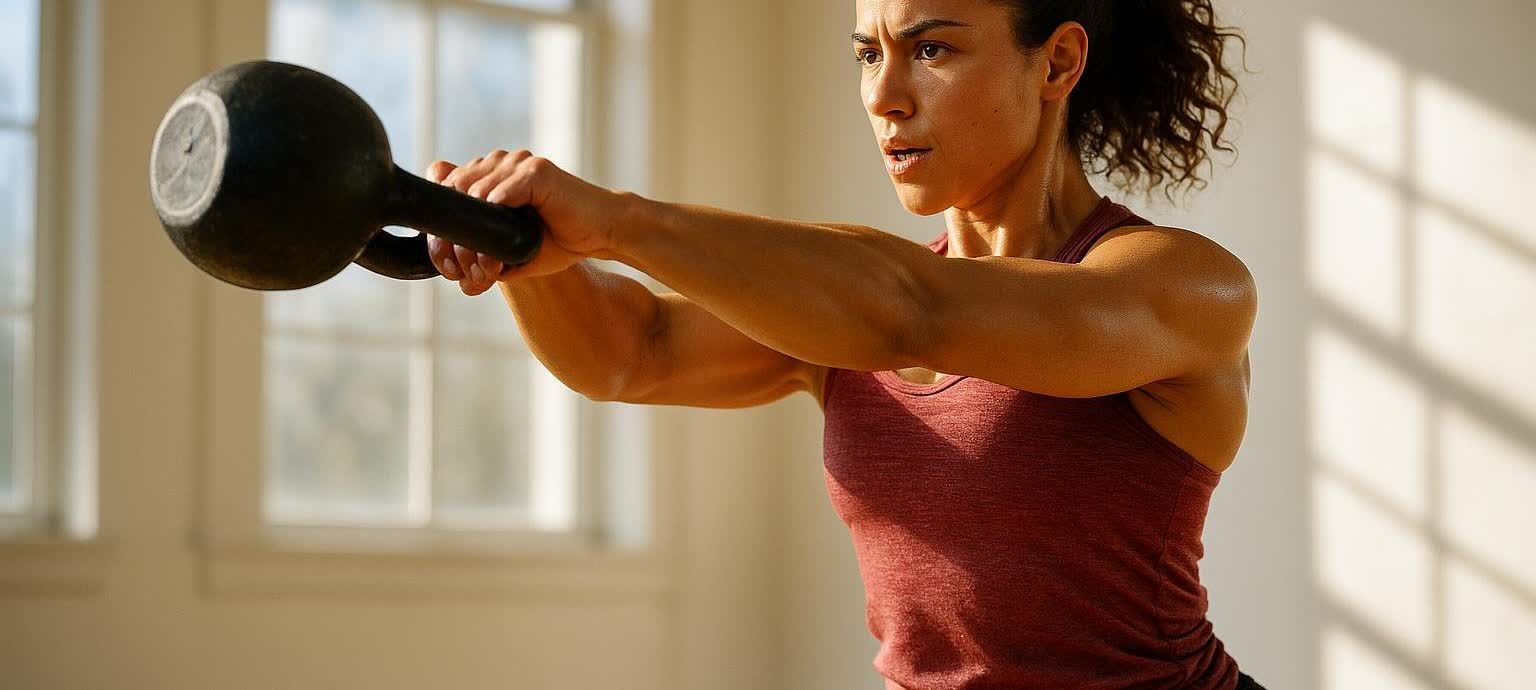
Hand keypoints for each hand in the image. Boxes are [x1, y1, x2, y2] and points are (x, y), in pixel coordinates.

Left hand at [423, 150, 621, 295]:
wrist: (601, 234)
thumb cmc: (560, 240)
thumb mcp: (513, 252)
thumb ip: (484, 256)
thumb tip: (458, 281)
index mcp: (488, 176)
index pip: (444, 190)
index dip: (438, 230)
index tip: (447, 267)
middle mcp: (498, 164)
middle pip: (452, 191)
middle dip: (452, 239)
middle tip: (465, 273)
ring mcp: (517, 163)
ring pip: (472, 192)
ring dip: (475, 236)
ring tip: (488, 267)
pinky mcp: (537, 171)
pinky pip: (502, 189)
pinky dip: (496, 212)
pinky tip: (502, 235)